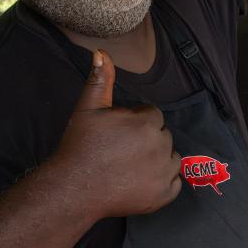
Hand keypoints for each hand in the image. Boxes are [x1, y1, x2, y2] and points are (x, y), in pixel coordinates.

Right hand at [52, 49, 181, 218]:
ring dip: (158, 159)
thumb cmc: (80, 146)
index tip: (118, 133)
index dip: (135, 122)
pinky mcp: (164, 195)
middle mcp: (161, 146)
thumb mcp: (87, 108)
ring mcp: (164, 173)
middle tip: (121, 150)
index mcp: (147, 123)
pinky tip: (141, 180)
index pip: (152, 116)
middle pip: (162, 136)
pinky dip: (163, 182)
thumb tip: (101, 51)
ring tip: (131, 165)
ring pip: (171, 157)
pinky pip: (174, 183)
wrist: (73, 188)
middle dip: (147, 139)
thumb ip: (100, 79)